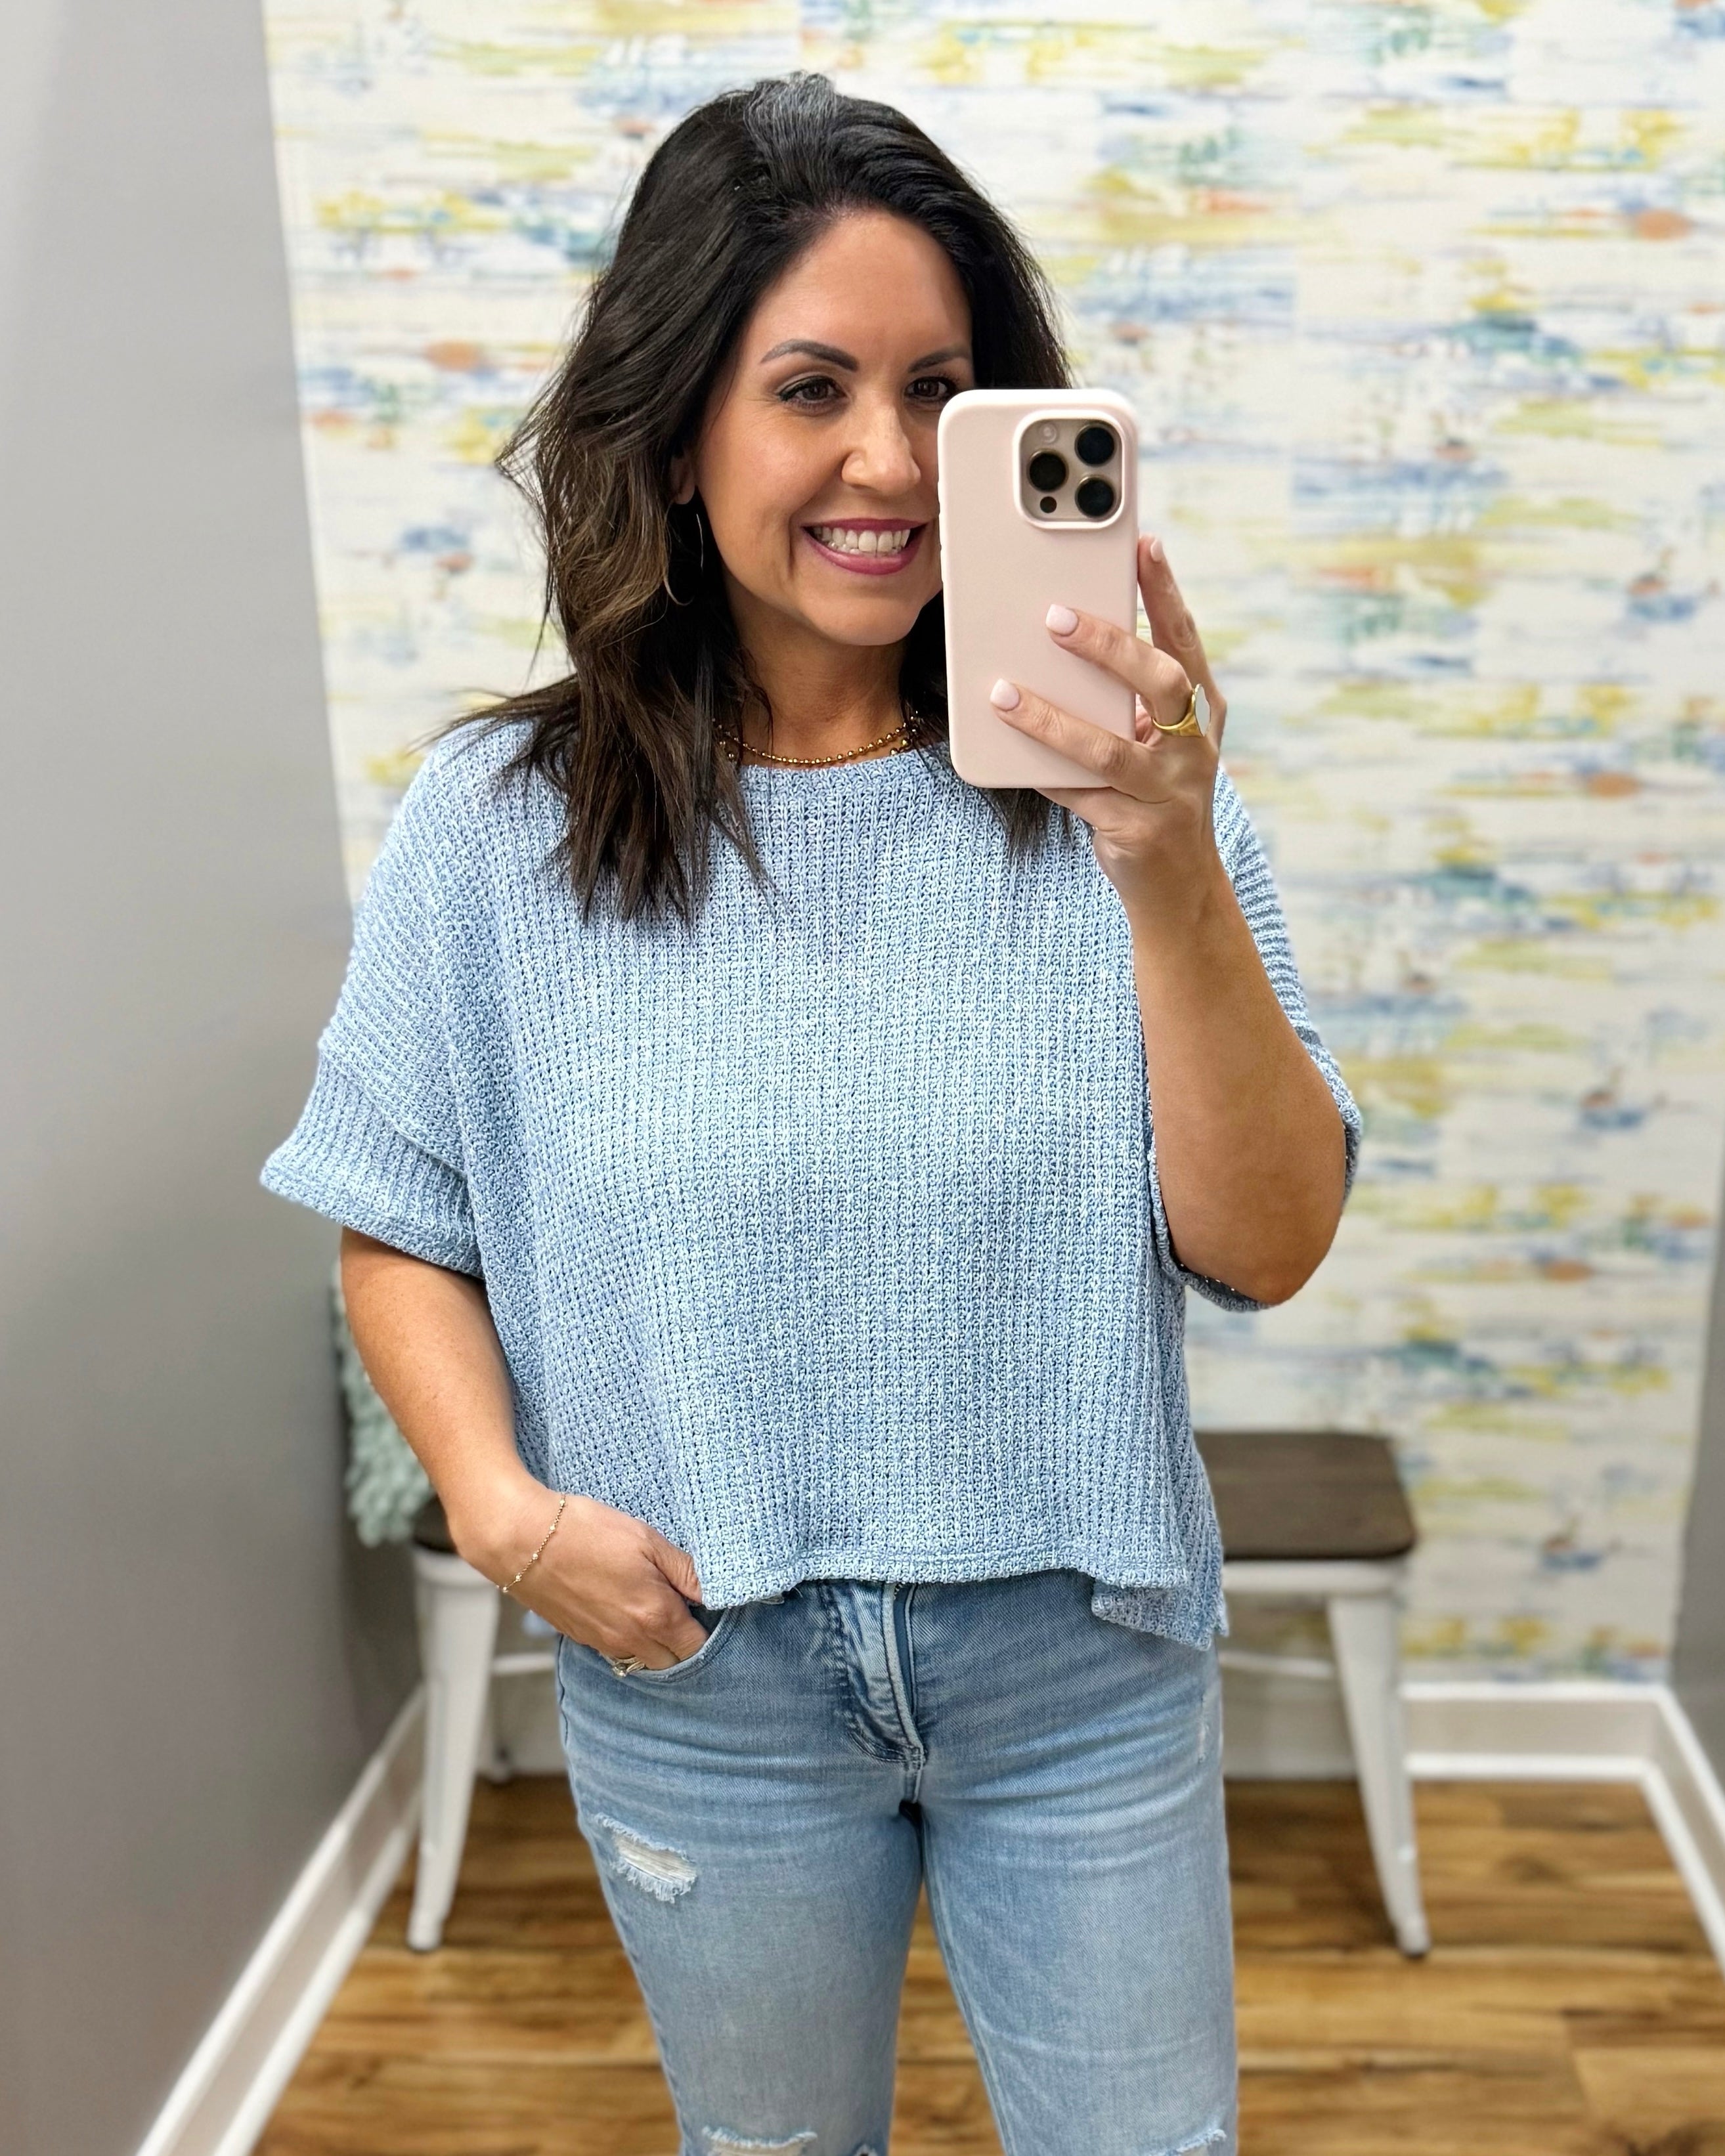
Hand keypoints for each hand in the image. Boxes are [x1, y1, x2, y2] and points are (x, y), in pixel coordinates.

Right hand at [456, 1478, 709, 1668]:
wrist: (522, 1539)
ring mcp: (603, 1642)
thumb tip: (714, 1592)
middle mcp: (631, 1639)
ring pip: (643, 1660)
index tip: (703, 1603)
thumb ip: (685, 1571)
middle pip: (673, 1662)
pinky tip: (624, 1609)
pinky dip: (628, 1640)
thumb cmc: (586, 1532)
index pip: (697, 1646)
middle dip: (684, 1641)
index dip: (706, 1626)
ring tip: (653, 1606)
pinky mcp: (581, 1637)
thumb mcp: (647, 1540)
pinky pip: (616, 1651)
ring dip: (656, 1644)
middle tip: (682, 1605)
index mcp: (655, 1616)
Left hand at [988, 533, 1230, 924]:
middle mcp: (1192, 747)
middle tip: (1054, 616)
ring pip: (1107, 747)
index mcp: (1200, 713)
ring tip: (1003, 692)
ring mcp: (1168, 791)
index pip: (1185, 640)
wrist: (1178, 887)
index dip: (1165, 592)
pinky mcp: (1136, 829)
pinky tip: (1006, 750)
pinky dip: (1042, 771)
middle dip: (1109, 645)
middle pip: (1160, 683)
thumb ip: (1124, 699)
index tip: (1143, 545)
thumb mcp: (1153, 741)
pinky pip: (1078, 794)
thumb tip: (1059, 644)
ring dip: (1051, 718)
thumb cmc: (1155, 795)